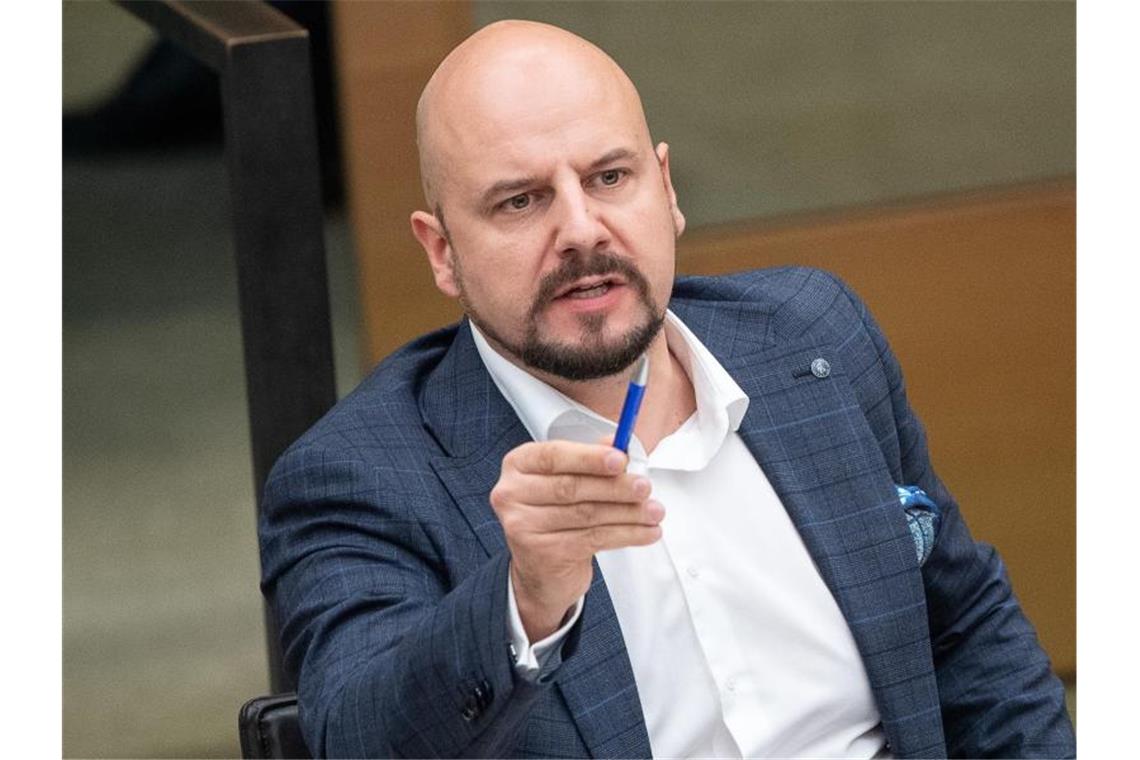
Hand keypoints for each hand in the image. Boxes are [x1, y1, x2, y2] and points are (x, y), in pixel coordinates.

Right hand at [490, 440, 663, 640]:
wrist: (541, 571)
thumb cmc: (556, 516)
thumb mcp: (567, 480)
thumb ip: (590, 459)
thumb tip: (617, 443)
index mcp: (518, 465)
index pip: (554, 456)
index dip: (590, 457)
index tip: (620, 459)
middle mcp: (512, 493)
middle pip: (571, 487)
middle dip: (615, 486)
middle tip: (644, 487)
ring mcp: (523, 525)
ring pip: (586, 514)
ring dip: (628, 512)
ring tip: (654, 511)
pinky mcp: (541, 553)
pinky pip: (593, 539)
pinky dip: (626, 534)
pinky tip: (646, 532)